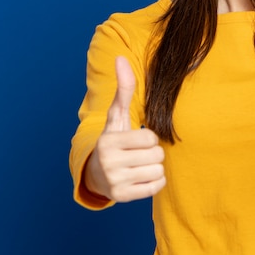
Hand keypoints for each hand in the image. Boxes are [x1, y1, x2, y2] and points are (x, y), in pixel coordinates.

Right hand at [84, 56, 165, 201]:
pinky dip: (154, 182)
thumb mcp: (117, 115)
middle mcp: (109, 163)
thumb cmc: (114, 139)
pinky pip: (156, 187)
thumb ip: (123, 88)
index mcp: (109, 142)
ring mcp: (115, 182)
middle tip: (137, 154)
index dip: (149, 138)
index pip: (150, 138)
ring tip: (138, 165)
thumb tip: (120, 58)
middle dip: (152, 153)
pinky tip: (140, 177)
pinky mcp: (123, 197)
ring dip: (153, 167)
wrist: (97, 173)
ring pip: (158, 171)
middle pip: (157, 156)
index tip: (136, 140)